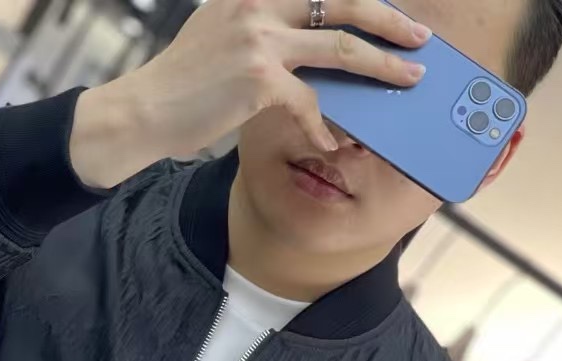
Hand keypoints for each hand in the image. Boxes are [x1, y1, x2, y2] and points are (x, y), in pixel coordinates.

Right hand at [70, 0, 430, 187]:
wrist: (142, 111)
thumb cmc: (181, 84)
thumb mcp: (220, 34)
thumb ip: (262, 28)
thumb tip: (308, 47)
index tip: (389, 8)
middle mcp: (261, 2)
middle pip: (345, 4)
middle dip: (389, 21)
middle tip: (419, 37)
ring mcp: (261, 38)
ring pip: (341, 48)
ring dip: (382, 65)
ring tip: (407, 79)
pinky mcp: (259, 79)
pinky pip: (310, 104)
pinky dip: (323, 128)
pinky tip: (329, 144)